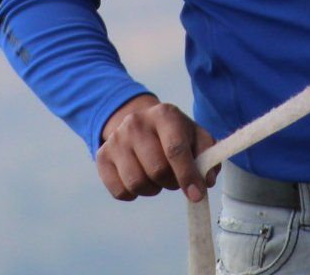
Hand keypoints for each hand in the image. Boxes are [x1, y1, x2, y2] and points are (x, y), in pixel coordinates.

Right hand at [96, 94, 219, 202]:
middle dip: (172, 183)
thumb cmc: (175, 134)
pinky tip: (140, 178)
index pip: (175, 149)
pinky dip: (133, 194)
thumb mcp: (196, 136)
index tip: (196, 195)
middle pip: (157, 169)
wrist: (141, 124)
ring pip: (137, 183)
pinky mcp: (102, 156)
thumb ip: (207, 157)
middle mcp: (136, 122)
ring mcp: (116, 139)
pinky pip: (120, 192)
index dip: (187, 175)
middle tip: (175, 179)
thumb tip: (205, 181)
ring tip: (157, 177)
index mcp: (164, 114)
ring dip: (153, 189)